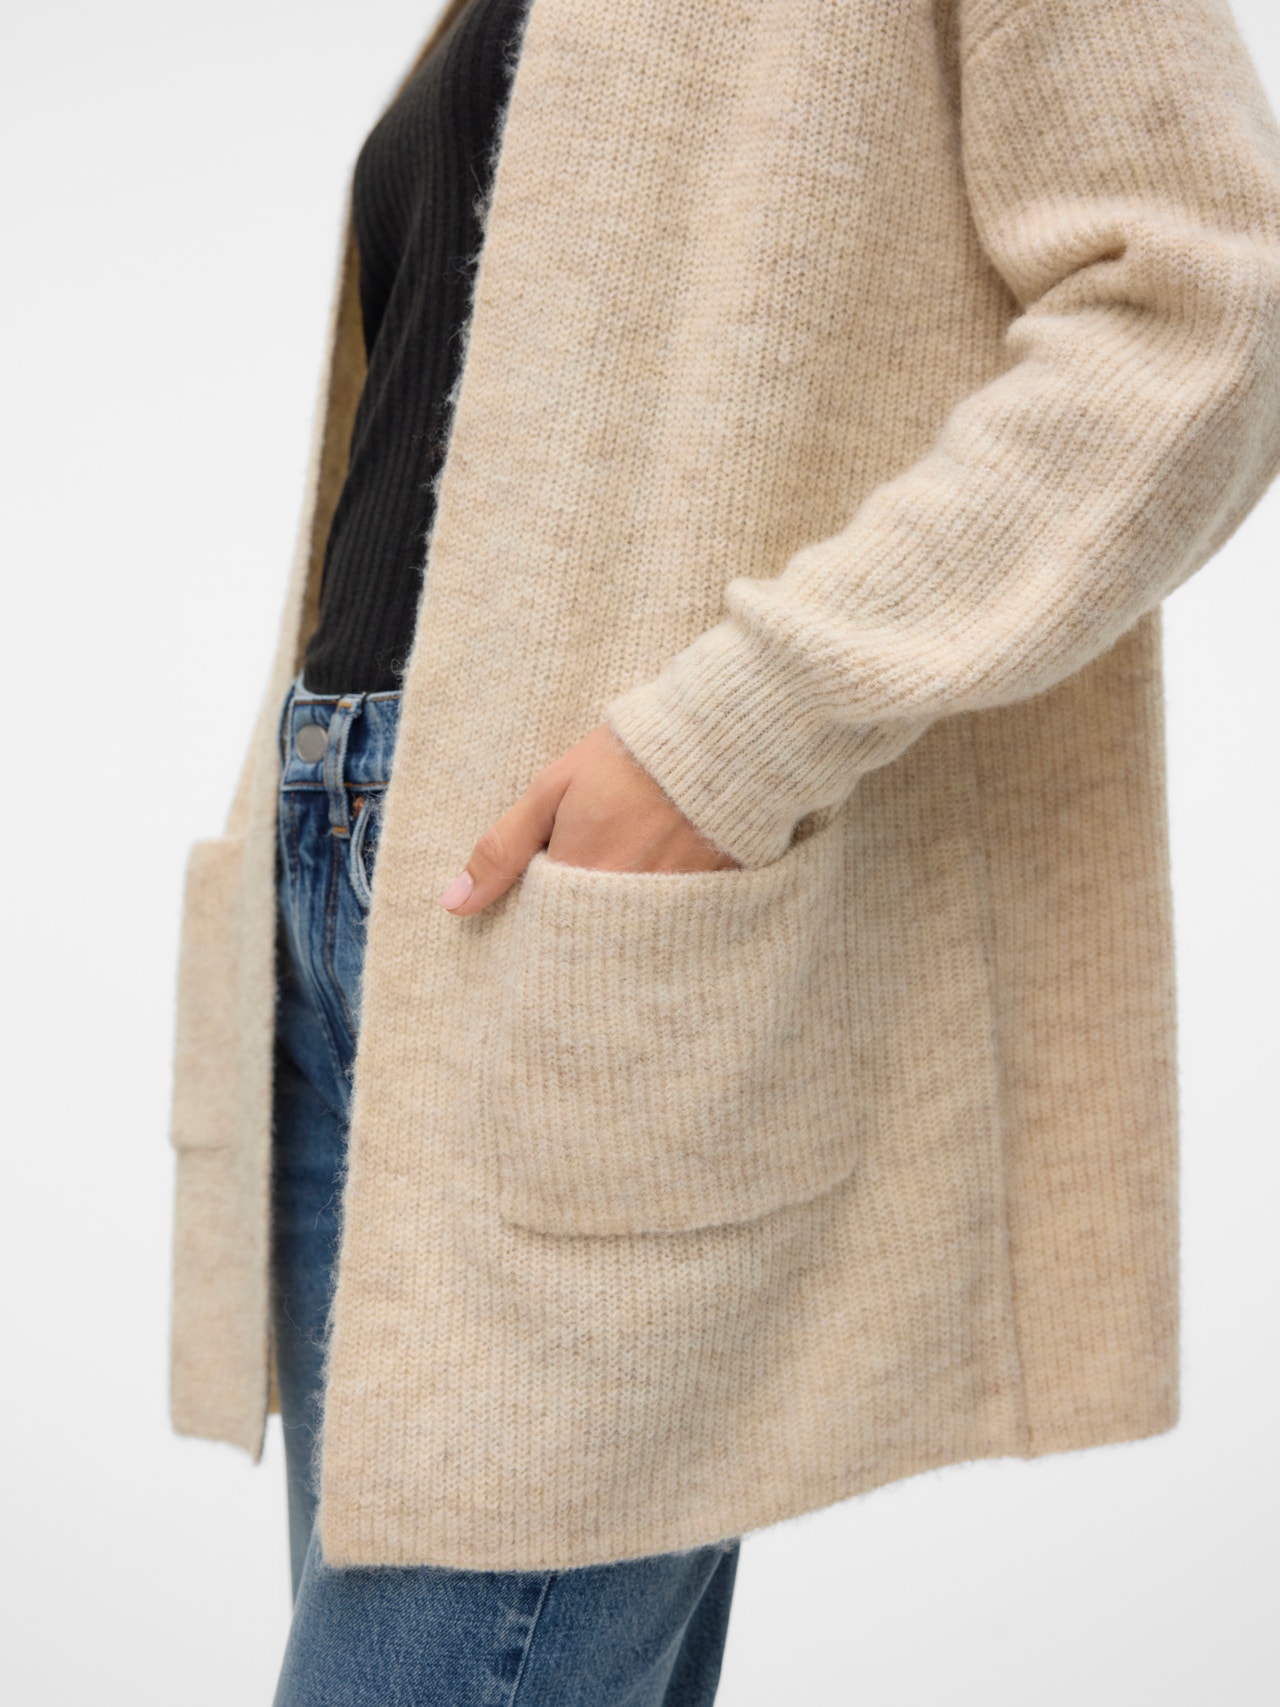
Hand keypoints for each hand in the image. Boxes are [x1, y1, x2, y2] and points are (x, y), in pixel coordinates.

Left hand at [439, 723, 738, 914]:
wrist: (716, 739)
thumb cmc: (627, 757)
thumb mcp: (552, 791)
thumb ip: (502, 849)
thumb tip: (454, 904)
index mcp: (581, 881)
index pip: (543, 928)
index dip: (536, 912)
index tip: (541, 889)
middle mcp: (625, 906)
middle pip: (586, 939)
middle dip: (574, 922)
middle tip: (580, 882)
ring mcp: (669, 906)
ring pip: (625, 935)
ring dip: (613, 918)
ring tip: (619, 873)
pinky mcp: (706, 900)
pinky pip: (668, 925)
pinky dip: (655, 913)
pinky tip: (656, 881)